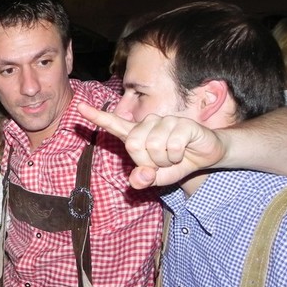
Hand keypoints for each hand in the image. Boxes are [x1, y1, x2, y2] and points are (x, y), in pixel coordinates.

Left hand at [78, 103, 227, 188]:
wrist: (206, 155)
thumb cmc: (177, 163)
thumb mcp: (157, 178)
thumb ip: (143, 179)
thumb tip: (138, 179)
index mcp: (136, 134)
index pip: (113, 124)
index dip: (96, 116)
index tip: (80, 107)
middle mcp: (147, 124)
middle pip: (132, 144)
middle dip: (146, 162)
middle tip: (160, 163)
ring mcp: (165, 121)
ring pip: (153, 146)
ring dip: (164, 161)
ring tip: (173, 156)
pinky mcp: (182, 123)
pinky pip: (171, 146)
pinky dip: (177, 156)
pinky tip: (184, 151)